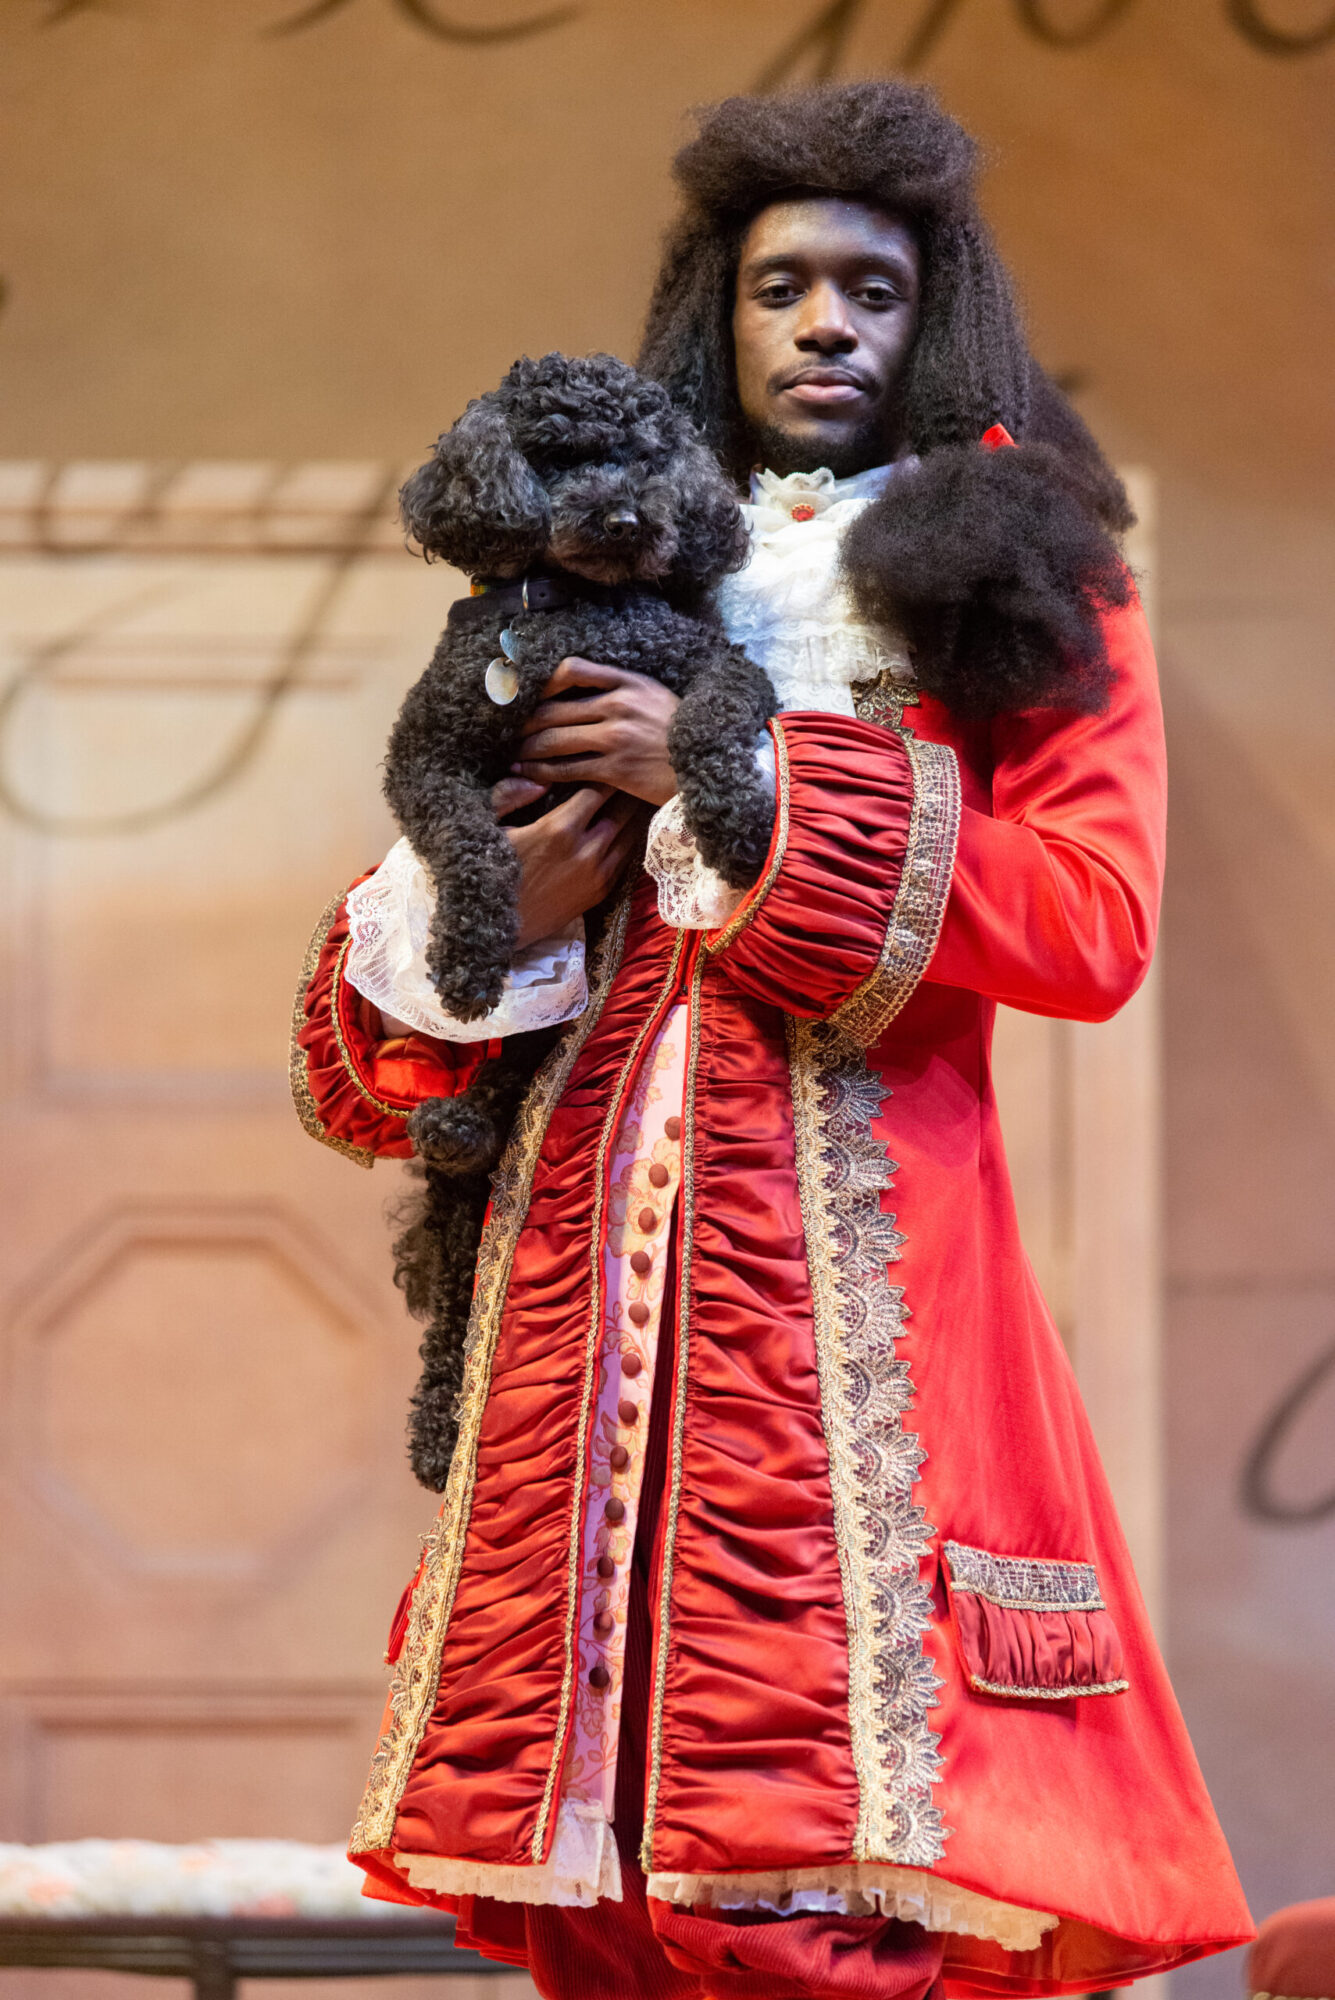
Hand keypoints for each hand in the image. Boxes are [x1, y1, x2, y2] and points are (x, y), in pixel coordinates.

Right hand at [491, 777, 643, 949]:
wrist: (494, 928)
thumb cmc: (486, 872)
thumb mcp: (486, 827)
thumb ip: (509, 794)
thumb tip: (539, 777)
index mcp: (559, 829)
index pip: (596, 790)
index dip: (603, 774)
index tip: (605, 763)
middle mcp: (586, 850)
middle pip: (621, 810)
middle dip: (625, 791)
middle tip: (627, 775)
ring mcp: (597, 874)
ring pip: (630, 835)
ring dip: (632, 815)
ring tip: (633, 797)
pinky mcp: (600, 893)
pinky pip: (625, 858)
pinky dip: (628, 840)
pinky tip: (626, 828)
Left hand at [511, 658, 679, 806]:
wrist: (706, 765)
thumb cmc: (678, 731)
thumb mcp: (653, 695)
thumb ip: (619, 688)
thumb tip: (576, 691)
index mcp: (627, 682)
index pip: (572, 670)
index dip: (543, 683)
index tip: (529, 695)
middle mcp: (618, 705)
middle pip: (553, 709)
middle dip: (524, 724)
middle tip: (507, 733)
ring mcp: (615, 738)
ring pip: (555, 740)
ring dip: (527, 750)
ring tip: (512, 756)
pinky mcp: (615, 769)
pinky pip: (567, 769)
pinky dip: (542, 772)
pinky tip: (529, 775)